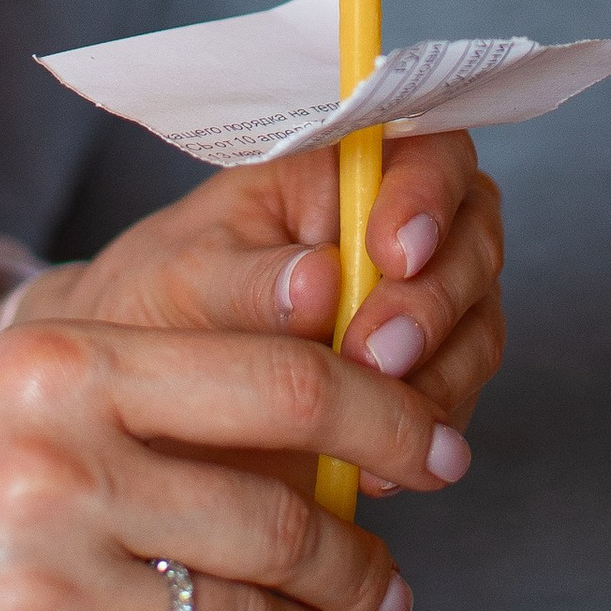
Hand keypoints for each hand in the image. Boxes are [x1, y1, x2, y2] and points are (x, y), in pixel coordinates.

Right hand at [0, 317, 465, 610]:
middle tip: (392, 575)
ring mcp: (43, 599)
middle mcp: (58, 471)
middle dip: (365, 554)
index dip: (384, 421)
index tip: (433, 449)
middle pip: (284, 513)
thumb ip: (126, 393)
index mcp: (54, 364)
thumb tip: (298, 408)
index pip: (282, 383)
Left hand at [14, 133, 503, 491]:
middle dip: (435, 298)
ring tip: (374, 416)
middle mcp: (392, 228)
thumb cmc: (151, 303)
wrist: (132, 402)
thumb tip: (320, 283)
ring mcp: (415, 306)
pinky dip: (430, 427)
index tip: (392, 251)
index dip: (429, 192)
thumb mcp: (180, 278)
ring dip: (441, 370)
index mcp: (337, 171)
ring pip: (478, 322)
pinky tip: (377, 462)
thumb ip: (249, 280)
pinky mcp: (417, 383)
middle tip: (378, 354)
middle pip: (472, 236)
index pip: (423, 148)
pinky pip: (459, 397)